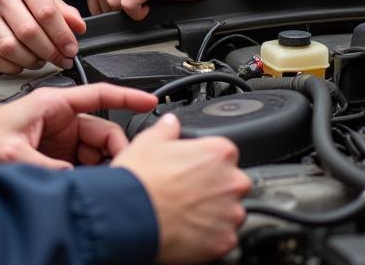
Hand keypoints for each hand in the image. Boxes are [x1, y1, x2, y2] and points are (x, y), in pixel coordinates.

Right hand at [0, 0, 85, 72]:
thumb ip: (63, 11)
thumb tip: (79, 28)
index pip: (46, 12)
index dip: (63, 36)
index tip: (71, 50)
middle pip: (29, 32)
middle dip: (50, 52)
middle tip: (61, 59)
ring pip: (10, 48)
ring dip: (31, 61)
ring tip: (41, 60)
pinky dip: (12, 68)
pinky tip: (21, 63)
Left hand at [0, 82, 157, 171]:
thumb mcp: (13, 152)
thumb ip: (47, 165)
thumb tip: (76, 179)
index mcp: (54, 103)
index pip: (100, 94)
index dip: (128, 95)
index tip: (151, 100)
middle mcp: (61, 119)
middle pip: (104, 131)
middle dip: (115, 152)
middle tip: (119, 174)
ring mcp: (61, 138)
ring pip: (97, 151)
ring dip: (102, 168)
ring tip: (98, 185)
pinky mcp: (56, 156)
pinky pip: (85, 164)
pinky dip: (90, 176)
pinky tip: (86, 187)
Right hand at [112, 115, 250, 263]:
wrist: (132, 218)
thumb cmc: (142, 180)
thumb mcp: (149, 140)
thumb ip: (167, 128)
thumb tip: (171, 123)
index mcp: (219, 152)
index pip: (224, 153)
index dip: (206, 160)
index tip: (193, 167)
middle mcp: (232, 182)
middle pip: (232, 183)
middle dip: (215, 187)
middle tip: (188, 191)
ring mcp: (231, 214)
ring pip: (229, 212)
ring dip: (214, 212)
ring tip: (185, 212)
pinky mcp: (225, 241)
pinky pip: (223, 237)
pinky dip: (209, 235)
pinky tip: (187, 229)